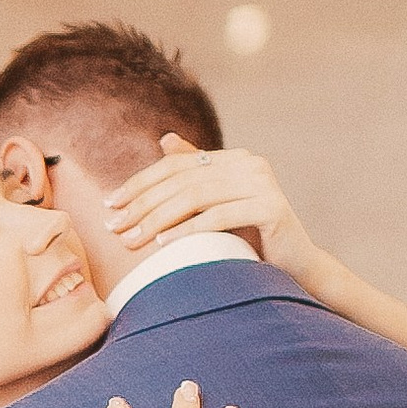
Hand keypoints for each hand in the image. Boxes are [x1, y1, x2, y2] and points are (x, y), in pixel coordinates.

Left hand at [105, 135, 316, 283]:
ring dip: (158, 219)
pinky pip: (219, 216)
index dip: (139, 184)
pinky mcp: (272, 208)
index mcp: (234, 159)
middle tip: (114, 227)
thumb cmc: (252, 239)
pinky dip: (187, 229)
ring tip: (132, 240)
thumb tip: (164, 139)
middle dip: (142, 205)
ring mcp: (263, 183)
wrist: (296, 268)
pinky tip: (163, 243)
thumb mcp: (216, 205)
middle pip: (182, 180)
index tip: (109, 205)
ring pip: (196, 196)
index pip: (175, 166)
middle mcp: (250, 164)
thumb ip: (194, 175)